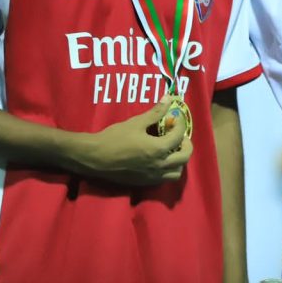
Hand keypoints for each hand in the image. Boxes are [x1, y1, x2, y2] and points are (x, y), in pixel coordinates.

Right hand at [70, 98, 192, 184]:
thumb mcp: (136, 122)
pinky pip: (164, 179)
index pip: (179, 136)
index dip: (181, 124)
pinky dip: (168, 170)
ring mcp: (152, 177)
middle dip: (186, 144)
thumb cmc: (114, 138)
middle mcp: (158, 166)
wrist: (95, 157)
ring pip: (176, 173)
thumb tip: (168, 98)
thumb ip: (155, 112)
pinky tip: (160, 159)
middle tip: (180, 136)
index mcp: (158, 149)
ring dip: (179, 161)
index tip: (175, 118)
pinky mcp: (144, 183)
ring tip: (172, 149)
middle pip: (184, 158)